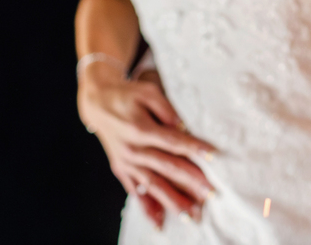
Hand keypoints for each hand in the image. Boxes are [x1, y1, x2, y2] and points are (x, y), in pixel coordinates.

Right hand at [77, 63, 216, 228]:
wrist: (97, 103)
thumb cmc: (127, 94)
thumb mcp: (147, 91)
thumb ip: (166, 107)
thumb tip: (183, 126)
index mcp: (140, 129)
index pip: (173, 141)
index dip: (194, 148)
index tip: (213, 156)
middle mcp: (133, 149)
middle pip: (166, 167)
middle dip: (190, 181)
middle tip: (210, 193)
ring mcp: (126, 162)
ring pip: (153, 185)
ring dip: (172, 200)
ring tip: (191, 214)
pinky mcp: (121, 169)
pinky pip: (135, 191)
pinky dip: (147, 207)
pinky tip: (160, 220)